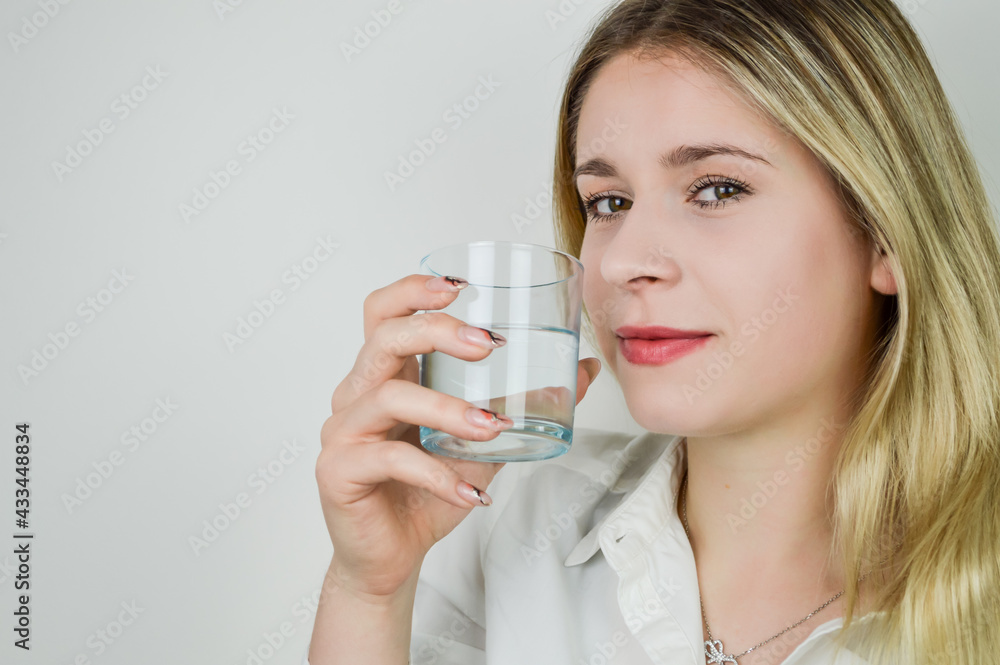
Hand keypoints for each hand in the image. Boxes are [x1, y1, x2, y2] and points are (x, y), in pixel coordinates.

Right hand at [315, 273, 601, 600]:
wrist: (393, 558)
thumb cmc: (426, 493)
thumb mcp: (483, 443)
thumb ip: (521, 407)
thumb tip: (582, 371)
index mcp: (384, 376)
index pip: (383, 313)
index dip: (413, 291)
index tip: (460, 287)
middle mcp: (356, 395)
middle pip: (383, 338)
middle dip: (437, 333)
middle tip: (488, 345)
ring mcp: (342, 431)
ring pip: (388, 397)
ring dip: (447, 409)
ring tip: (492, 428)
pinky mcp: (337, 470)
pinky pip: (389, 459)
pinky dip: (436, 473)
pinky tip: (468, 492)